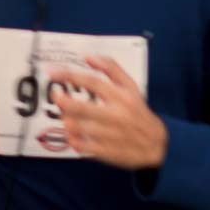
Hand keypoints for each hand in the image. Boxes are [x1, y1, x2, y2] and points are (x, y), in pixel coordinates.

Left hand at [46, 58, 168, 169]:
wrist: (156, 143)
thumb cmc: (138, 111)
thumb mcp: (131, 86)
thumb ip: (111, 68)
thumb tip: (87, 56)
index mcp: (122, 96)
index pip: (93, 82)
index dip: (70, 76)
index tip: (53, 73)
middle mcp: (117, 115)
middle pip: (83, 108)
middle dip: (64, 102)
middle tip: (56, 97)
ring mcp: (112, 135)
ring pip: (82, 128)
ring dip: (68, 121)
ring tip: (65, 117)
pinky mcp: (109, 152)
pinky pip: (85, 147)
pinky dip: (74, 141)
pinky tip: (71, 135)